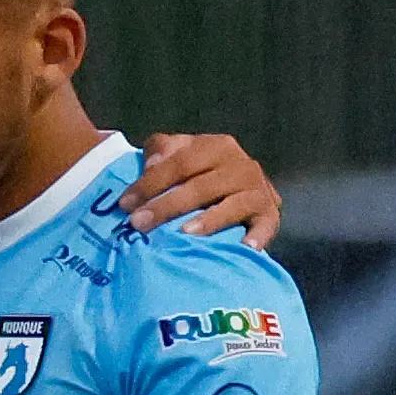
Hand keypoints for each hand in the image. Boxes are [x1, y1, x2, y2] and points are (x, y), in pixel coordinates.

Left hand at [118, 133, 281, 248]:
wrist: (243, 190)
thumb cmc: (200, 176)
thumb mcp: (181, 155)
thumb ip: (162, 151)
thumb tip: (151, 164)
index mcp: (217, 146)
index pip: (180, 163)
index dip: (150, 183)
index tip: (125, 204)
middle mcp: (241, 165)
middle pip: (200, 186)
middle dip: (167, 206)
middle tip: (139, 224)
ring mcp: (258, 190)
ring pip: (230, 205)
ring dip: (208, 220)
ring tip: (184, 233)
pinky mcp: (270, 215)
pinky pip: (265, 227)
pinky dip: (256, 237)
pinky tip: (244, 248)